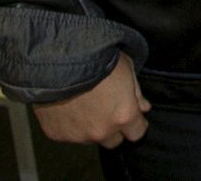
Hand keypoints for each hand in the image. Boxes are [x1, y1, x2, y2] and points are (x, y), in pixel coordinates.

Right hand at [33, 52, 149, 146]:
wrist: (59, 60)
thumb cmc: (96, 60)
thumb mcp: (127, 68)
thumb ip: (137, 94)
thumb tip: (143, 107)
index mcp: (123, 116)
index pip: (137, 133)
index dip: (136, 124)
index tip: (132, 116)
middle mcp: (102, 131)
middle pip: (113, 141)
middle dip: (113, 128)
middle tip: (106, 109)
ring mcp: (78, 136)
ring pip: (89, 138)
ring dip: (90, 127)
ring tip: (83, 104)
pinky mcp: (57, 134)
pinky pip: (67, 134)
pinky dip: (69, 125)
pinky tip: (67, 106)